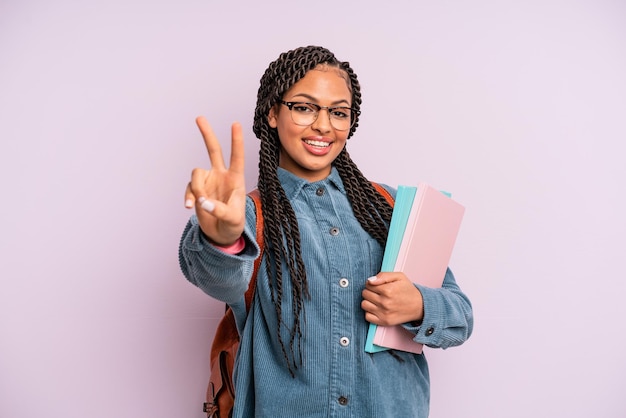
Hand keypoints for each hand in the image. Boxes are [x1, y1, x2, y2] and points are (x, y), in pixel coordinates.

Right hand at [184, 117, 246, 244]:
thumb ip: (219, 210)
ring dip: (196, 187)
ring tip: (200, 203)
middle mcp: (221, 175)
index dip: (236, 141)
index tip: (236, 124)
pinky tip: (189, 207)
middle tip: (199, 118)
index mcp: (236, 179)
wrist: (221, 234)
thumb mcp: (232, 219)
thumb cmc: (233, 225)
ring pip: (196, 172)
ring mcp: (208, 181)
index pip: (237, 157)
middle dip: (207, 134)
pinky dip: (187, 196)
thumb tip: (202, 201)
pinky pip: (188, 187)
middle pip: (214, 150)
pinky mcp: (197, 190)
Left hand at [361, 272, 423, 325]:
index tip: (379, 286)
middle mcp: (385, 302)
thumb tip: (370, 280)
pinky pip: (367, 317)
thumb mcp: (399, 277)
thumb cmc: (408, 290)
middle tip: (379, 292)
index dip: (372, 283)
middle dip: (370, 291)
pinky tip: (377, 308)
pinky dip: (370, 312)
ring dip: (368, 301)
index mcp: (388, 290)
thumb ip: (383, 275)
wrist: (419, 306)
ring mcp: (384, 313)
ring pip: (364, 305)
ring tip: (377, 300)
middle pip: (365, 294)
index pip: (368, 284)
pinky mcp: (384, 322)